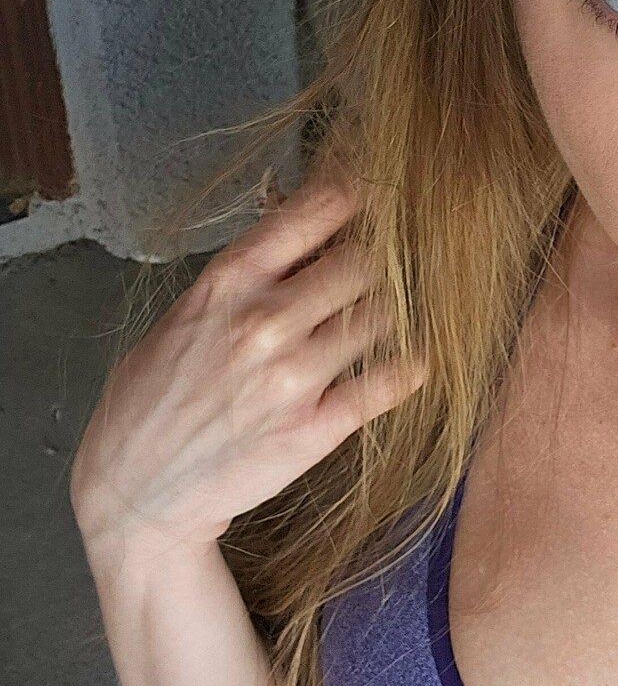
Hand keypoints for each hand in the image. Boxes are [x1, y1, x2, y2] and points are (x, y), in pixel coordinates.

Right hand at [70, 159, 427, 555]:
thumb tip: (308, 237)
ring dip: (390, 316)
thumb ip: (246, 279)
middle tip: (375, 278)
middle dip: (373, 267)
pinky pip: (391, 382)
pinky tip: (410, 361)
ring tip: (381, 323)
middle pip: (363, 264)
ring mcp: (294, 376)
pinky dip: (409, 367)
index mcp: (228, 282)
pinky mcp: (317, 427)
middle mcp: (265, 322)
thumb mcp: (187, 315)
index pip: (312, 213)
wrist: (139, 486)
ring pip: (383, 317)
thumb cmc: (156, 396)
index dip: (354, 199)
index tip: (372, 200)